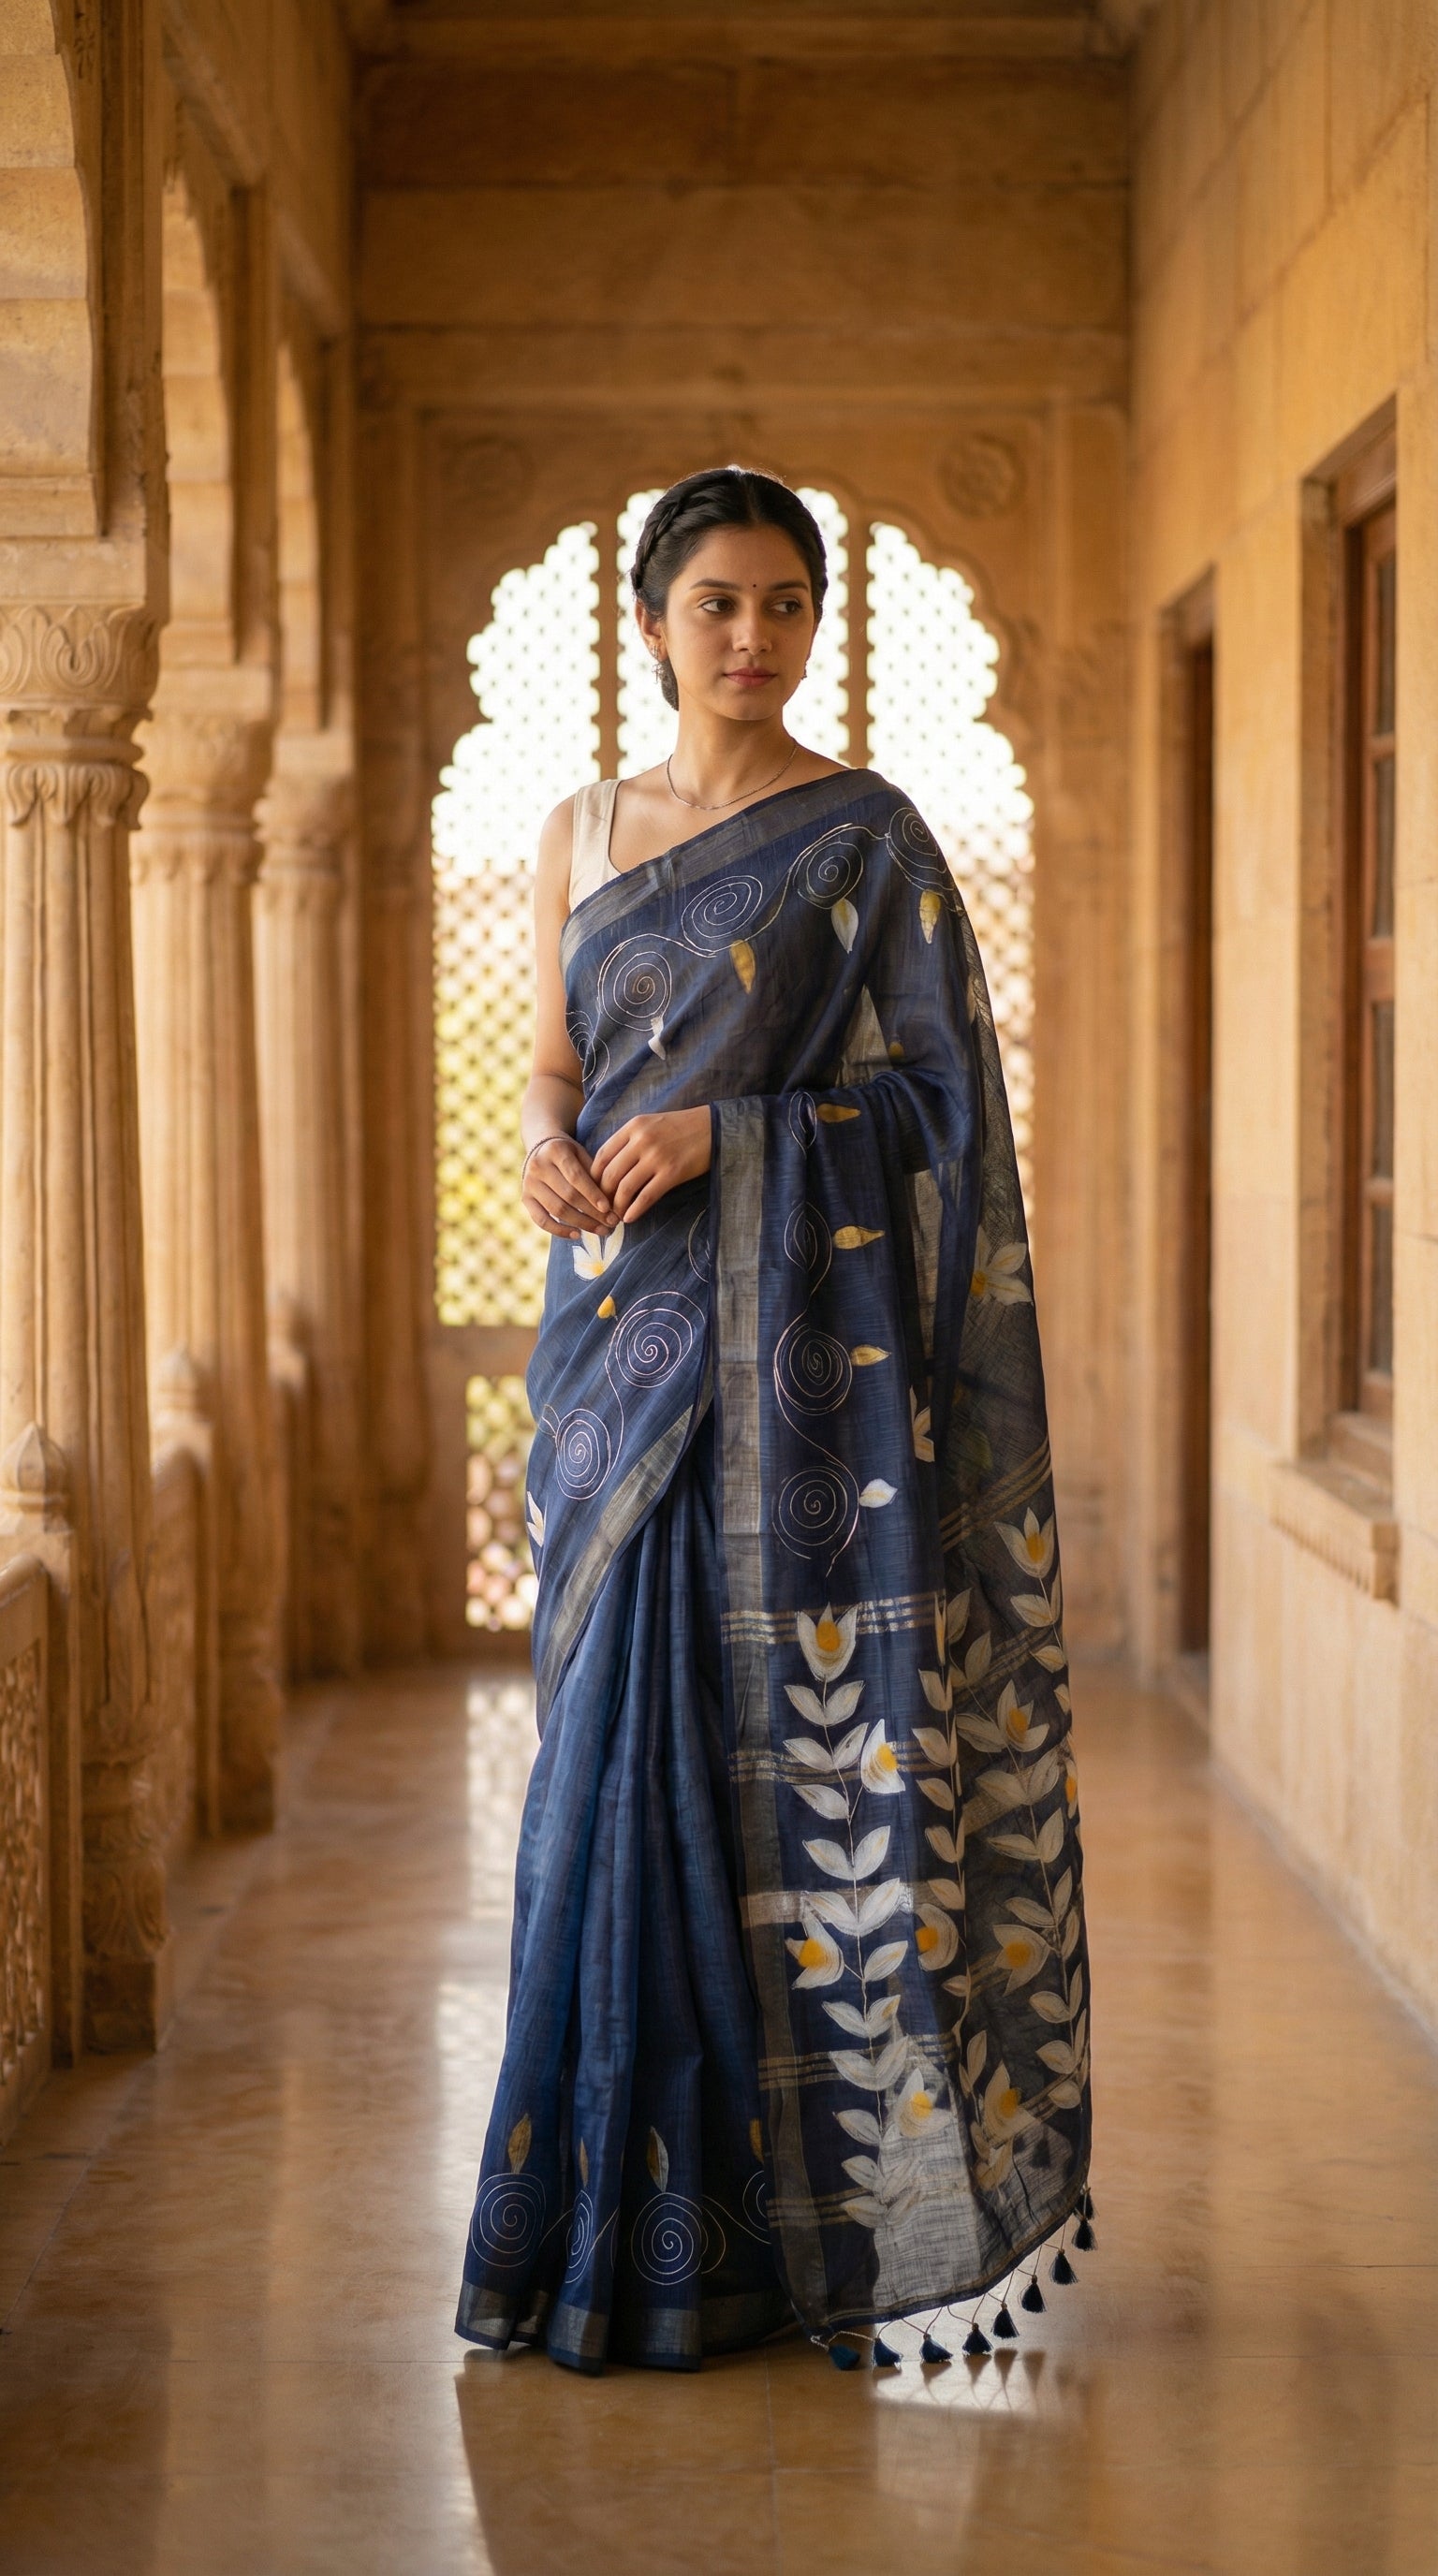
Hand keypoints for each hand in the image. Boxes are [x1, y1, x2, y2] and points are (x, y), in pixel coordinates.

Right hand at [522, 1135, 615, 1239]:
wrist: (541, 1148)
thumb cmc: (569, 1154)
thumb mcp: (582, 1154)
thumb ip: (594, 1174)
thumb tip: (612, 1204)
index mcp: (555, 1150)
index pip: (576, 1176)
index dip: (593, 1194)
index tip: (608, 1209)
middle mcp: (538, 1166)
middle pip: (568, 1195)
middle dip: (592, 1213)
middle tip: (611, 1224)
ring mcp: (529, 1183)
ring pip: (556, 1210)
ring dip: (581, 1224)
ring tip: (601, 1231)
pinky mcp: (525, 1198)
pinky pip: (541, 1220)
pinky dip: (559, 1231)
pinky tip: (577, 1235)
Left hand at [590, 1107, 711, 1222]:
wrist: (713, 1127)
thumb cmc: (680, 1128)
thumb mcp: (650, 1124)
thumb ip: (629, 1140)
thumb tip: (609, 1167)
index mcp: (633, 1127)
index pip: (602, 1156)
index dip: (593, 1177)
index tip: (594, 1190)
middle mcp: (641, 1141)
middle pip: (610, 1175)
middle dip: (602, 1196)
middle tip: (603, 1208)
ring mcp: (656, 1157)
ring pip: (625, 1188)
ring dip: (617, 1206)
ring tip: (617, 1216)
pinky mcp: (672, 1173)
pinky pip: (646, 1196)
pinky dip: (635, 1210)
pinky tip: (631, 1217)